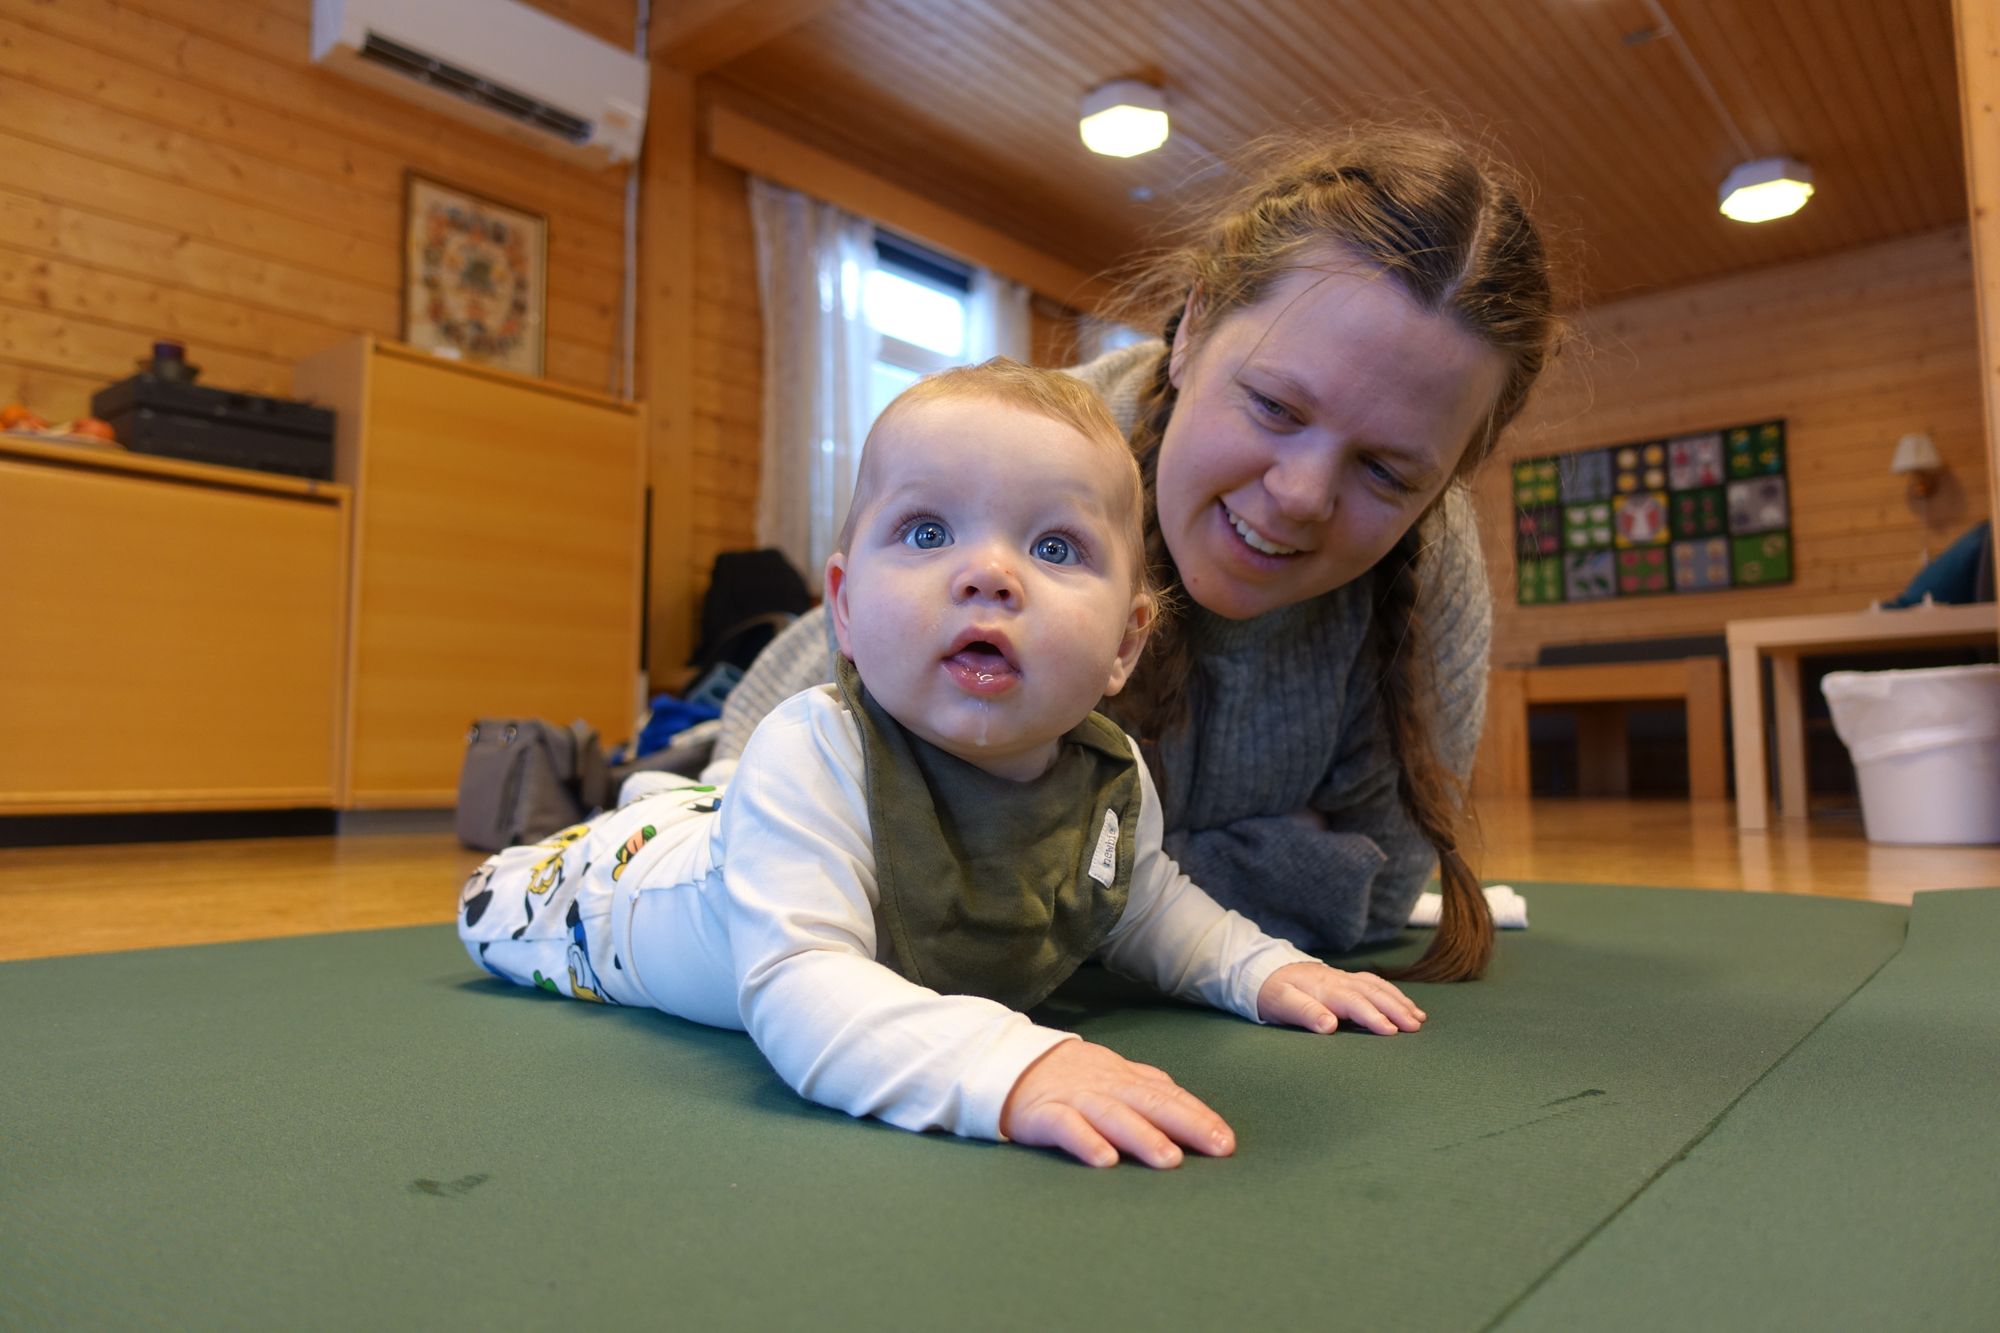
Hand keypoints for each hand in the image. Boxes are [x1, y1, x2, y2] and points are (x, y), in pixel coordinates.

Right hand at [1000, 1039, 1235, 1168]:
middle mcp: (1105, 1086)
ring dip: (1143, 1137)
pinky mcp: (1043, 1114)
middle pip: (1150, 1103)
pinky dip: (1086, 1141)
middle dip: (1187, 1125)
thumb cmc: (1069, 1075)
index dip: (1198, 1116)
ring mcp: (1074, 1098)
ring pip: (1113, 1115)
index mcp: (1124, 1078)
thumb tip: (1186, 1100)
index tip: (1227, 1140)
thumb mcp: (1112, 1073)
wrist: (1007, 1063)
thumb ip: (1146, 1085)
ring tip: (1170, 1160)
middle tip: (1217, 1147)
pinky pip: (1066, 1127)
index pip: (1168, 1096)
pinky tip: (1105, 1160)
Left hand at [1257, 962, 1424, 1035]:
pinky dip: (1392, 992)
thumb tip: (1330, 1026)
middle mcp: (1338, 981)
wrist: (1263, 971)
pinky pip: (1374, 983)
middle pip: (1373, 993)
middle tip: (1415, 1027)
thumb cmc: (1272, 992)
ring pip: (1377, 987)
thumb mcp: (1281, 1004)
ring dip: (1399, 1001)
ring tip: (1418, 1017)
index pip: (1354, 1003)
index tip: (1391, 1031)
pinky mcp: (1345, 979)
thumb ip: (1305, 1013)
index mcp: (1324, 989)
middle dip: (1396, 1009)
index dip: (1373, 1017)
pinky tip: (1403, 1002)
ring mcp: (1343, 978)